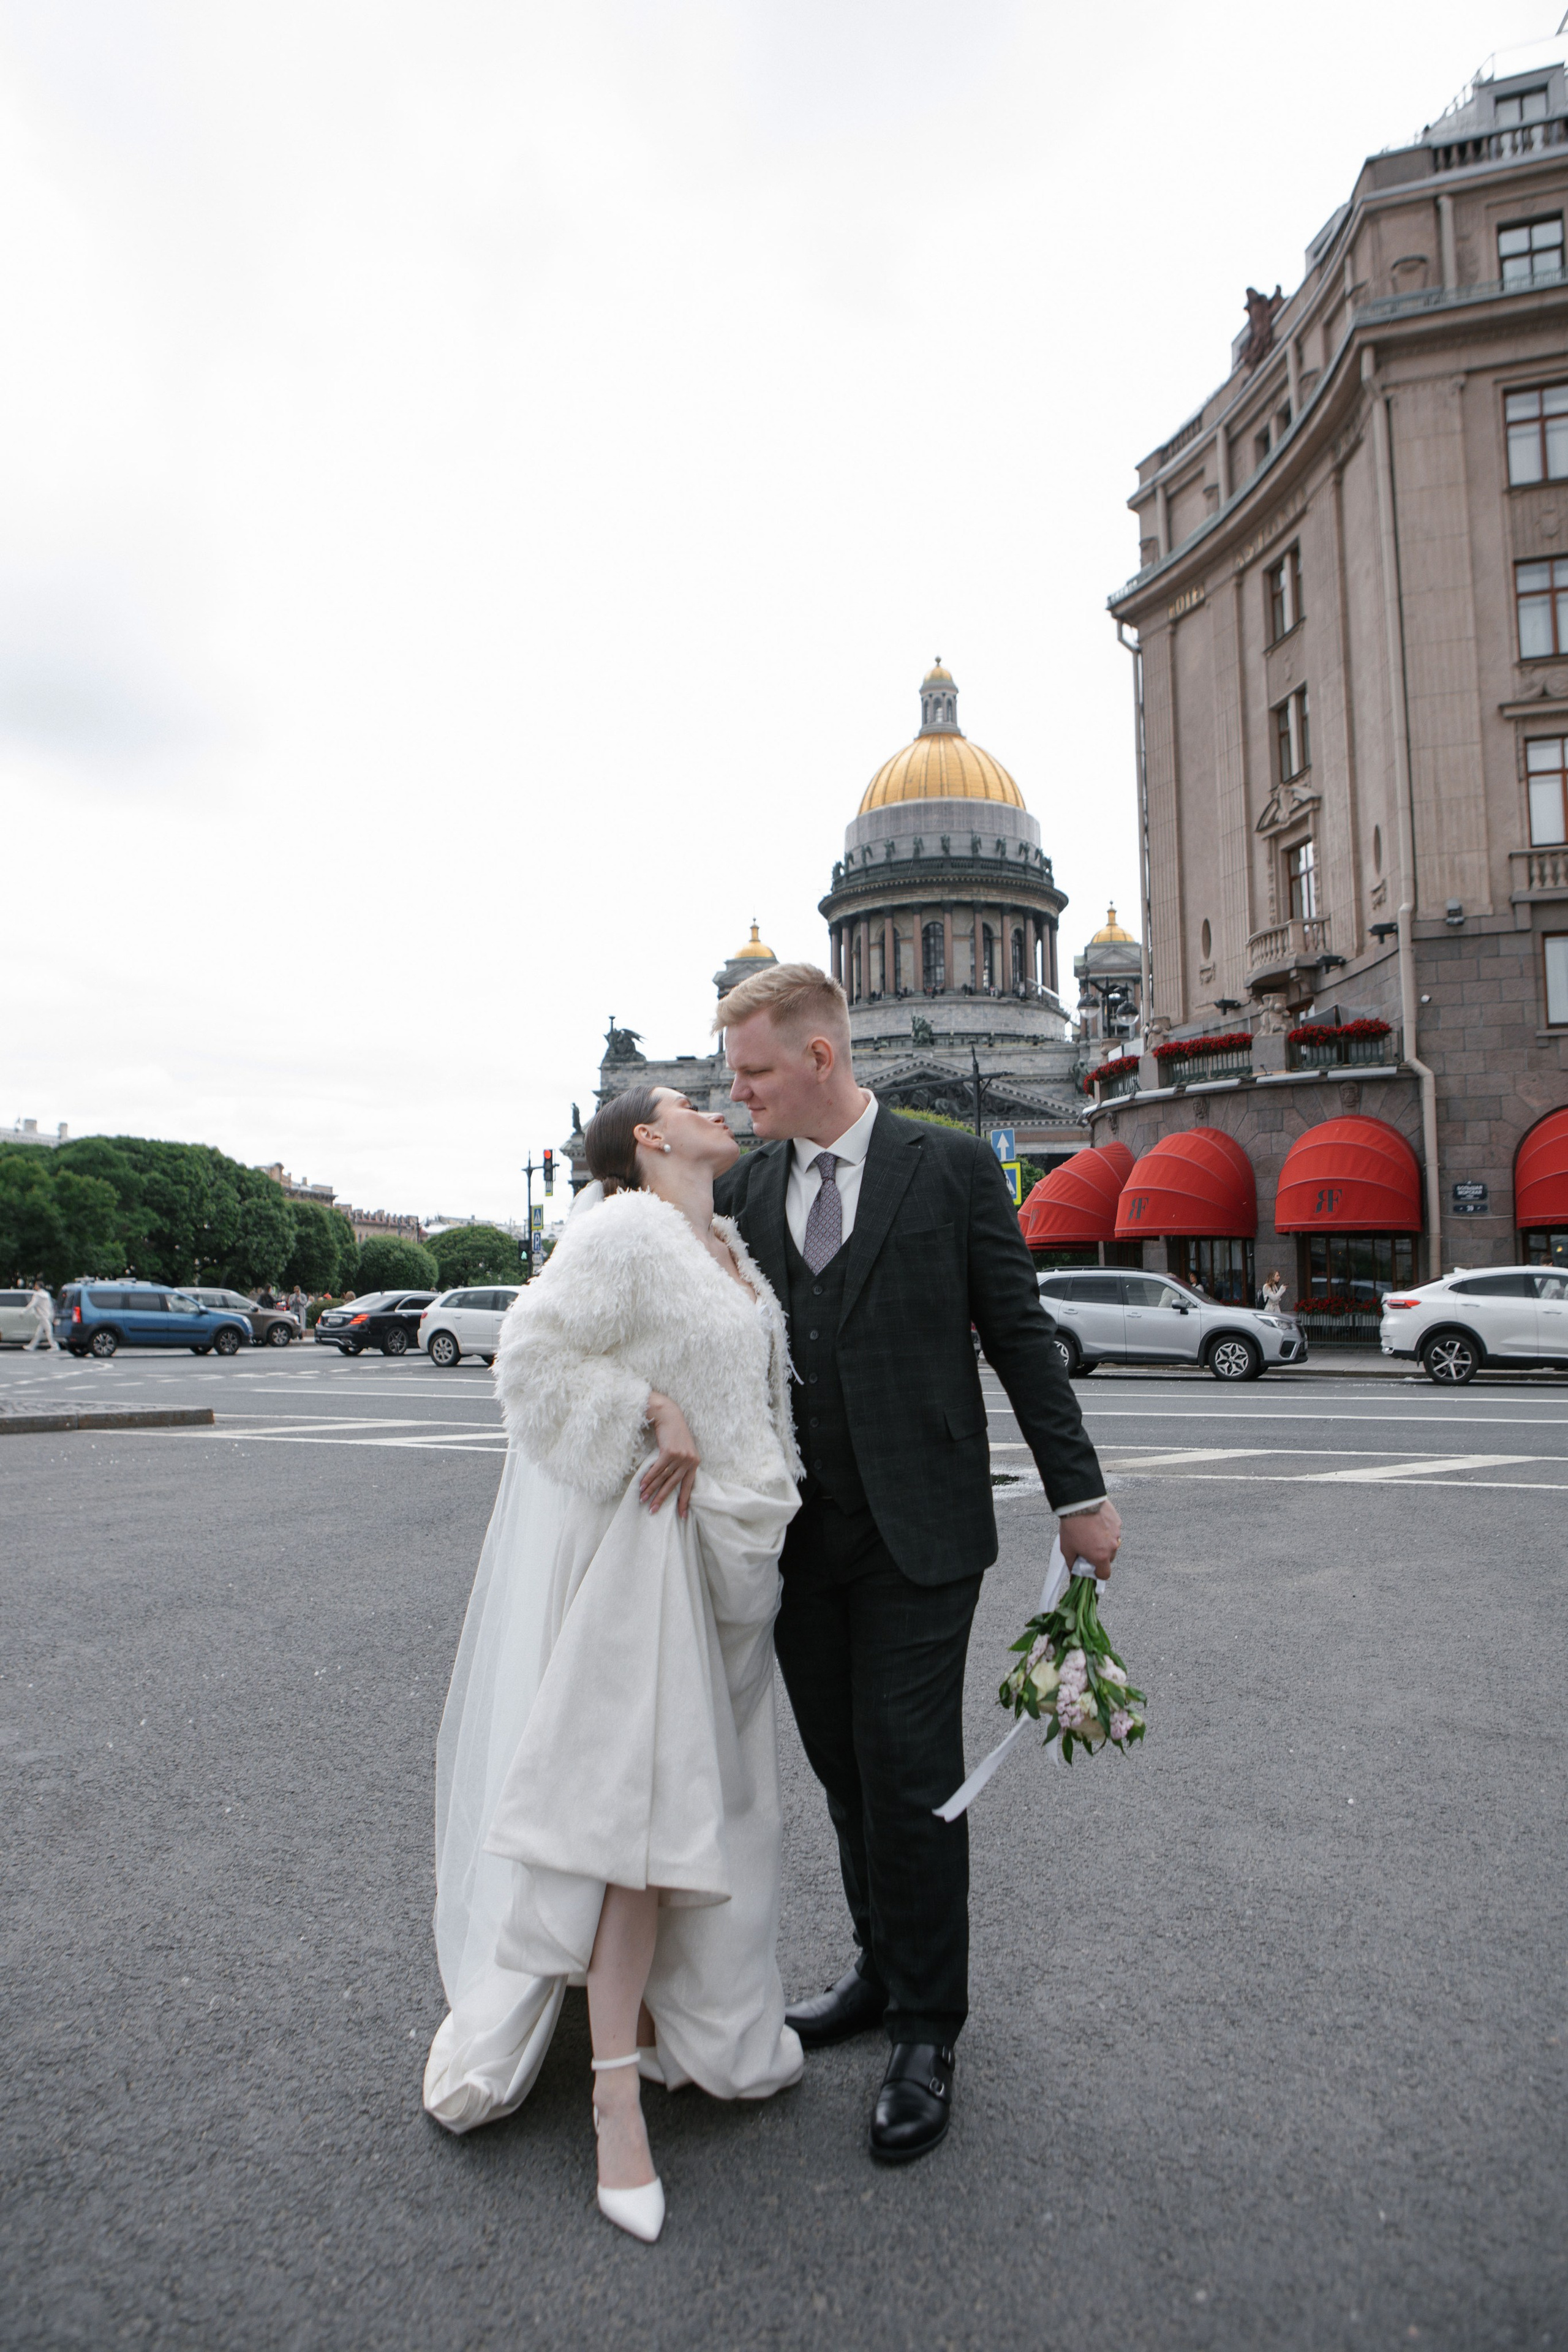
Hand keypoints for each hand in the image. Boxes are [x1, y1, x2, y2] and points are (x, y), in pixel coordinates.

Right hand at [640, 1391, 698, 1517]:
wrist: (669, 1415)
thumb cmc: (674, 1433)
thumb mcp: (683, 1449)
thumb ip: (681, 1464)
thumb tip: (671, 1481)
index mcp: (695, 1463)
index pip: (689, 1486)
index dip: (684, 1502)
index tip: (682, 1516)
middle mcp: (689, 1461)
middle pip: (673, 1484)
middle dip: (662, 1499)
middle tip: (653, 1510)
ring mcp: (680, 1457)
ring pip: (663, 1478)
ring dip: (651, 1489)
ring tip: (643, 1499)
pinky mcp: (669, 1452)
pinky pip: (657, 1469)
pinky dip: (648, 1478)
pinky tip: (642, 1486)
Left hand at [1059, 1498, 1121, 1579]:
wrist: (1079, 1503)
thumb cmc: (1073, 1525)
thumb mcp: (1067, 1548)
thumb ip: (1072, 1563)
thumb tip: (1073, 1570)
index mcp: (1100, 1557)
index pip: (1105, 1574)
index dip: (1097, 1573)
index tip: (1091, 1568)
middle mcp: (1111, 1546)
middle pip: (1109, 1558)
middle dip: (1100, 1555)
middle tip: (1088, 1547)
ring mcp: (1116, 1533)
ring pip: (1111, 1544)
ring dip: (1104, 1542)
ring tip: (1091, 1532)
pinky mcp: (1117, 1522)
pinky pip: (1113, 1531)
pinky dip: (1106, 1530)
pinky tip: (1095, 1523)